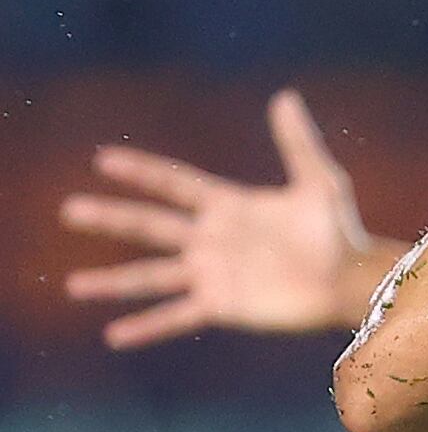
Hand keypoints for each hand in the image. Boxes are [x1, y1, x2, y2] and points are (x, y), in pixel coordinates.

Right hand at [61, 89, 390, 346]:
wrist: (352, 279)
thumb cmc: (340, 230)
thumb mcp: (319, 181)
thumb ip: (297, 142)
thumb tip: (284, 96)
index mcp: (228, 205)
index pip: (175, 183)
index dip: (142, 172)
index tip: (104, 160)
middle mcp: (211, 239)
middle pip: (151, 226)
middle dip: (112, 218)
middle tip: (69, 211)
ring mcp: (212, 274)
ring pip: (152, 276)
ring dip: (113, 281)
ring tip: (74, 285)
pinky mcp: (221, 306)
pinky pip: (176, 316)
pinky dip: (147, 327)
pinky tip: (114, 335)